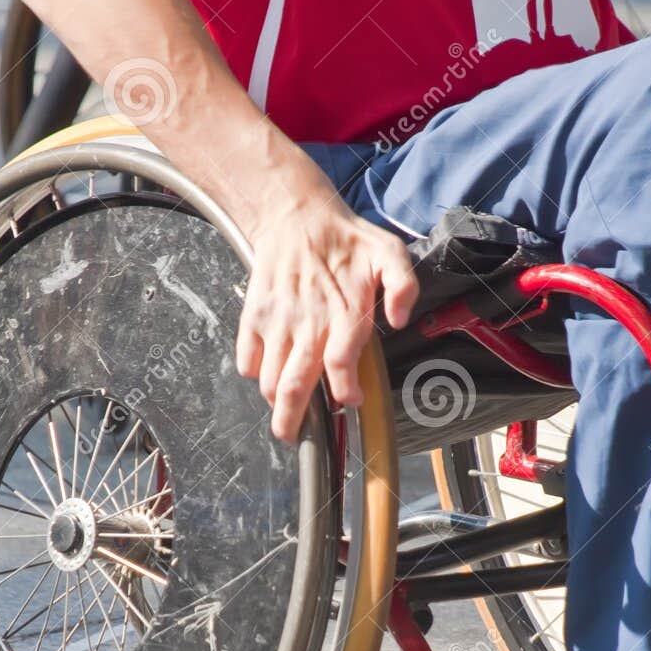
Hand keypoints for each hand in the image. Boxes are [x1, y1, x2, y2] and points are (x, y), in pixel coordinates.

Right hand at [235, 184, 417, 442]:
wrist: (294, 214)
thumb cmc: (346, 240)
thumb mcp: (389, 252)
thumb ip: (403, 286)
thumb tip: (399, 321)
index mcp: (343, 311)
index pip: (340, 364)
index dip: (345, 391)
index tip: (350, 401)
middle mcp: (308, 321)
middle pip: (296, 385)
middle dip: (293, 421)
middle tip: (294, 437)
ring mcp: (277, 320)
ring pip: (270, 379)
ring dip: (275, 402)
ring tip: (284, 412)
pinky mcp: (254, 315)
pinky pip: (247, 360)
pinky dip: (255, 374)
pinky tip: (269, 373)